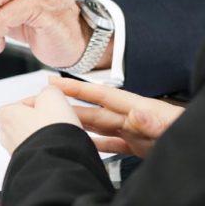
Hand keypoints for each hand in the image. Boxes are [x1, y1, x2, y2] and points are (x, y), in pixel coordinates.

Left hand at [0, 85, 81, 154]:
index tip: (49, 104)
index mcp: (6, 115)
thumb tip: (49, 93)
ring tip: (60, 134)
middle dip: (39, 120)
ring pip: (31, 138)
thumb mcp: (53, 97)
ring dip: (45, 135)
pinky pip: (40, 152)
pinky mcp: (30, 164)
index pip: (17, 104)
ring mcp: (17, 152)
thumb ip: (48, 90)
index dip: (37, 102)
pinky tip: (61, 147)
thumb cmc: (51, 131)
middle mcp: (7, 135)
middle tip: (54, 119)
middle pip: (22, 122)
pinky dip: (50, 148)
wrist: (57, 161)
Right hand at [51, 77, 183, 156]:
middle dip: (66, 105)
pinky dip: (94, 142)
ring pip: (98, 126)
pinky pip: (111, 144)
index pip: (101, 94)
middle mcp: (133, 118)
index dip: (76, 88)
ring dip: (76, 123)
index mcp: (139, 108)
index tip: (52, 82)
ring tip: (53, 121)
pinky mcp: (139, 147)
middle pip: (93, 110)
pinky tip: (83, 144)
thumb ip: (155, 120)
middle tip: (40, 102)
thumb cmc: (191, 131)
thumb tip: (135, 112)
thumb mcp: (174, 127)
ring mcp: (135, 132)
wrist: (203, 148)